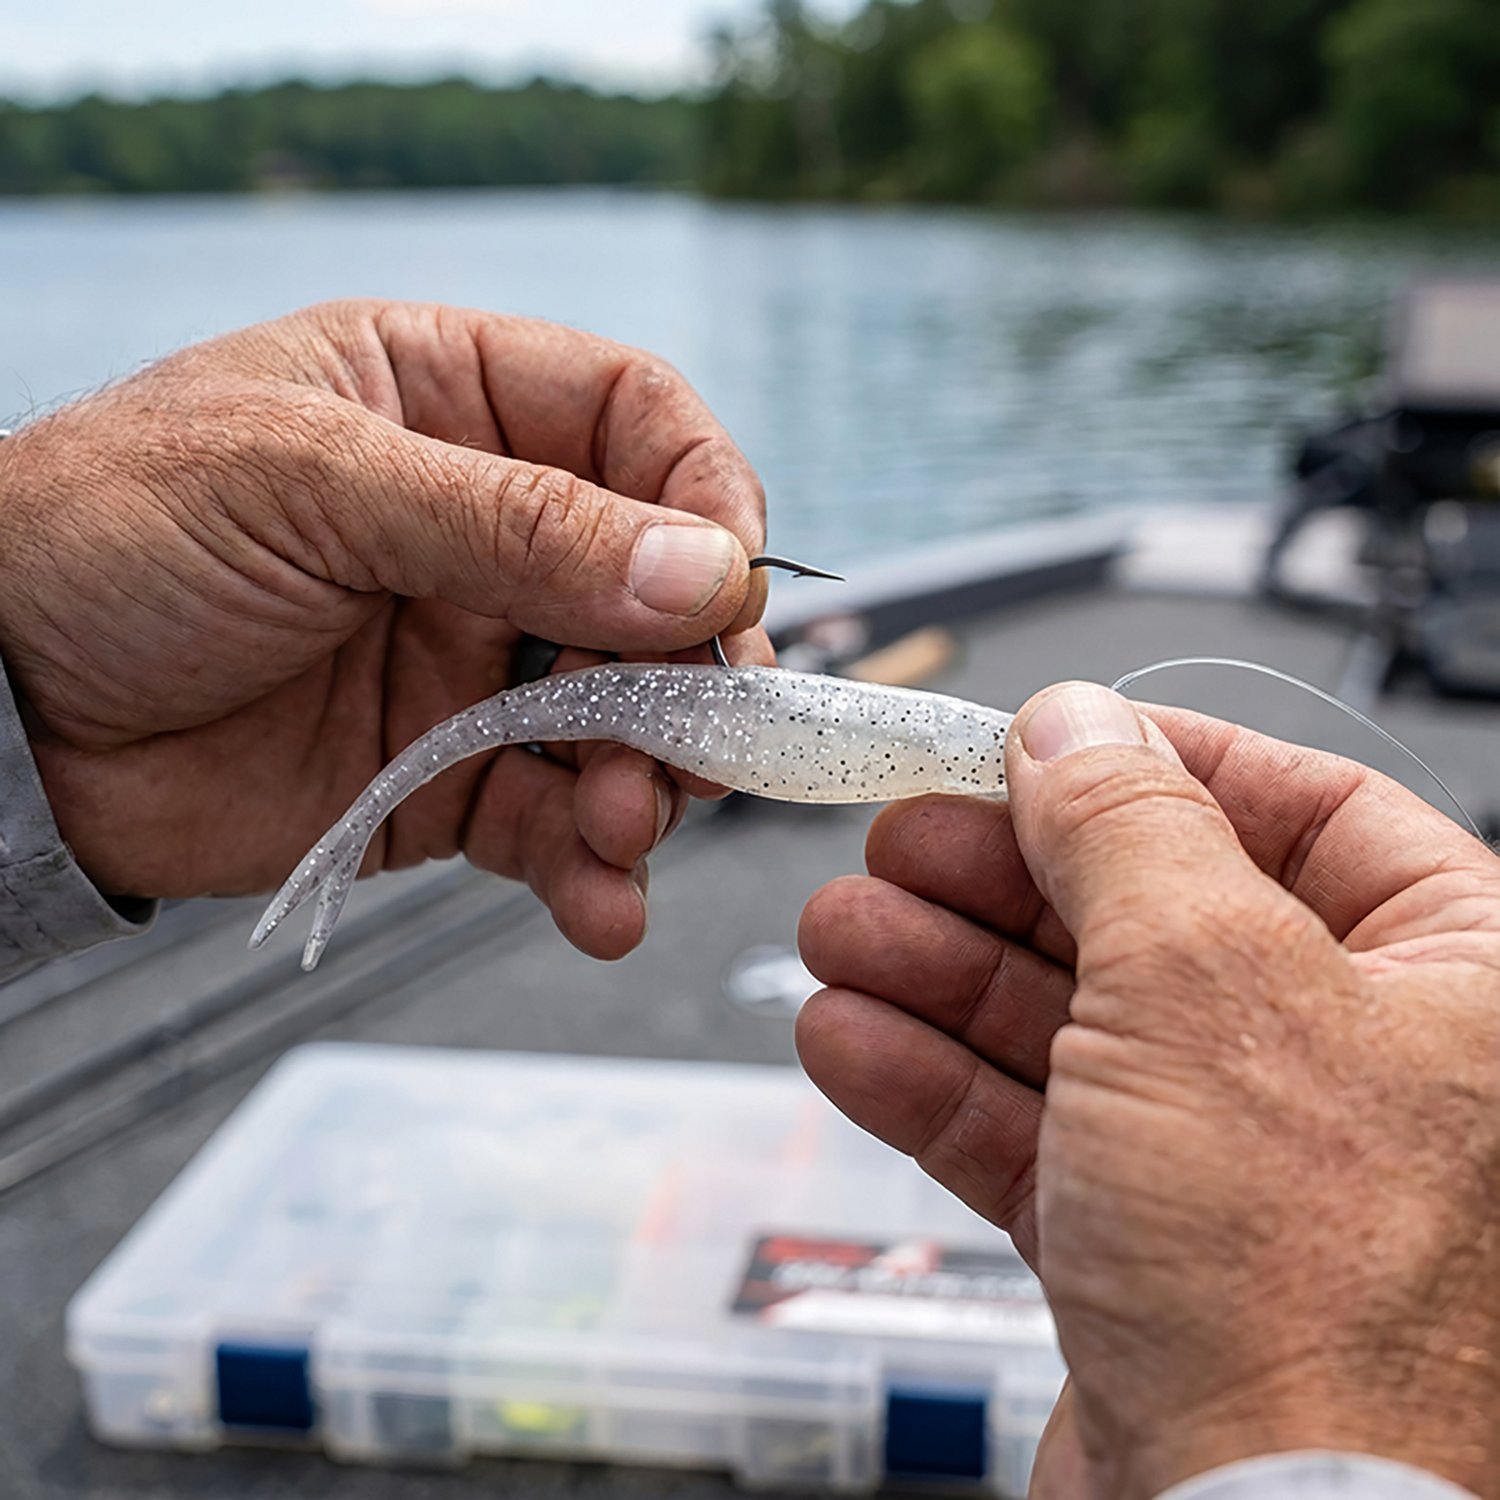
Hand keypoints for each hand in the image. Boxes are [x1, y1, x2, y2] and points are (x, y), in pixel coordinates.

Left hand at [0, 300, 768, 957]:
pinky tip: (600, 905)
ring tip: (617, 826)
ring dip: (648, 781)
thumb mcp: (312, 486)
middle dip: (692, 670)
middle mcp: (482, 534)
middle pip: (655, 590)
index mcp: (451, 407)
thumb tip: (704, 571)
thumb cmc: (111, 535)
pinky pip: (548, 821)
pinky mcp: (442, 778)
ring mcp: (468, 662)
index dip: (706, 495)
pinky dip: (589, 868)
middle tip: (699, 738)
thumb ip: (516, 525)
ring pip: (622, 719)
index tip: (728, 581)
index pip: (636, 425)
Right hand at [797, 682, 1499, 1497]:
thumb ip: (1130, 828)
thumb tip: (1073, 727)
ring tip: (839, 934)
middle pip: (1150, 915)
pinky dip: (934, 1083)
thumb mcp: (1204, 981)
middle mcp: (1356, 1068)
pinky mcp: (1148, 1248)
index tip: (1030, 744)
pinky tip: (850, 1037)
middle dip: (1000, 878)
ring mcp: (1243, 1162)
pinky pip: (1032, 1129)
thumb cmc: (1311, 1295)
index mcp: (1452, 979)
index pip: (1299, 809)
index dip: (1148, 766)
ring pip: (1071, 1024)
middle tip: (894, 840)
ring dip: (938, 974)